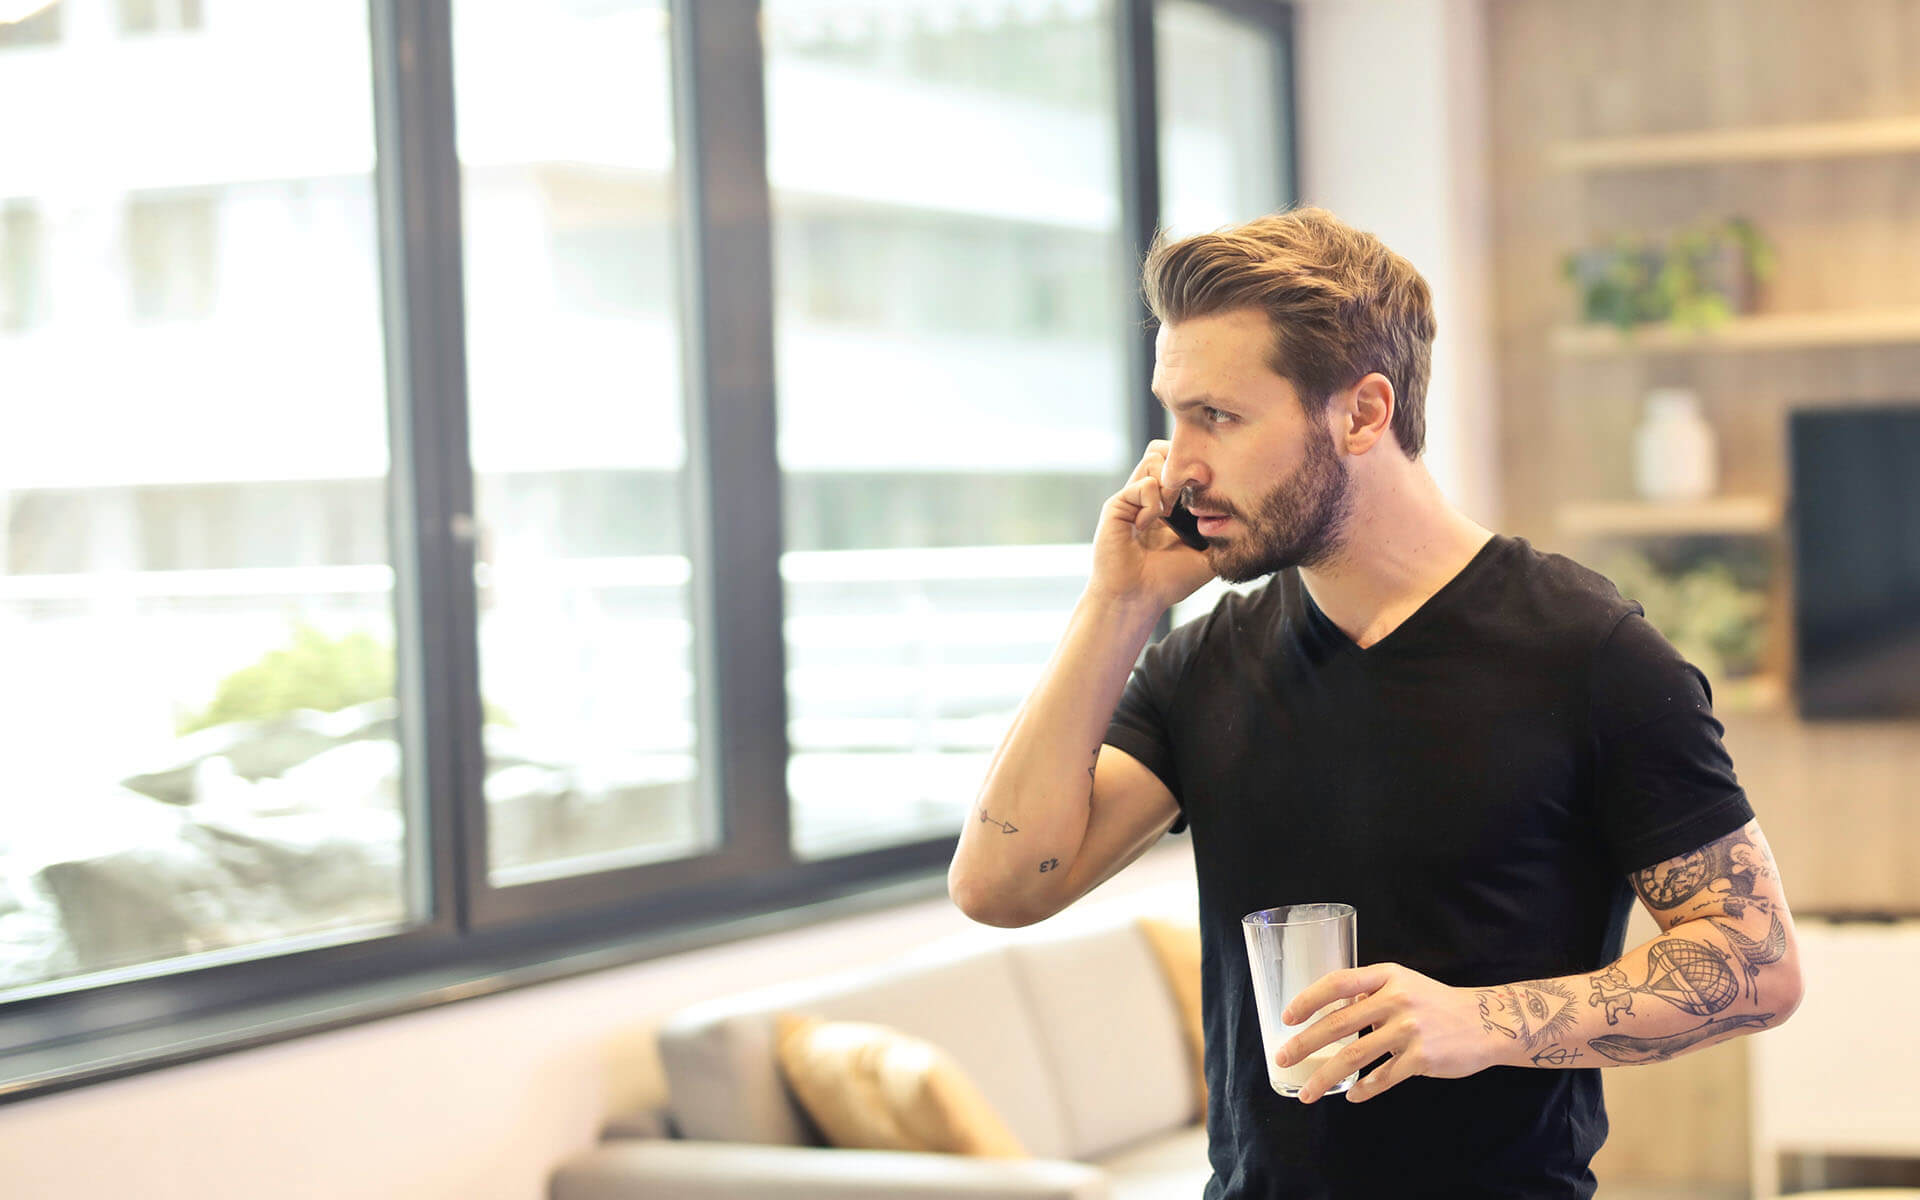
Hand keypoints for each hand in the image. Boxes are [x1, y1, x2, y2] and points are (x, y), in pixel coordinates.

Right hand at [1087, 441, 1213, 611]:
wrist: (1135, 599)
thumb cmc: (1168, 581)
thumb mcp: (1208, 556)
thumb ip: (1223, 533)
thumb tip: (1248, 514)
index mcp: (1170, 504)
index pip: (1183, 465)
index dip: (1198, 467)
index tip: (1209, 485)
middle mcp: (1151, 496)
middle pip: (1167, 450)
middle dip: (1184, 463)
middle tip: (1195, 488)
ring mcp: (1133, 499)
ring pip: (1154, 457)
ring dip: (1169, 480)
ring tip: (1170, 510)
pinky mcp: (1117, 505)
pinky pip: (1143, 485)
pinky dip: (1152, 503)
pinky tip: (1148, 525)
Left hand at [1275, 962, 1504, 1103]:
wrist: (1487, 1022)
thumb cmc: (1436, 1003)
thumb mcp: (1403, 983)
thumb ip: (1369, 993)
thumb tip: (1331, 1009)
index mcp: (1387, 976)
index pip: (1337, 982)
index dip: (1308, 999)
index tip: (1287, 1018)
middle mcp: (1396, 1000)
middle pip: (1338, 1023)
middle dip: (1305, 1044)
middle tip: (1283, 1059)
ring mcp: (1410, 1030)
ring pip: (1355, 1056)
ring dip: (1325, 1076)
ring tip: (1306, 1093)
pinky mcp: (1423, 1058)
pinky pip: (1384, 1078)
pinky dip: (1364, 1089)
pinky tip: (1351, 1096)